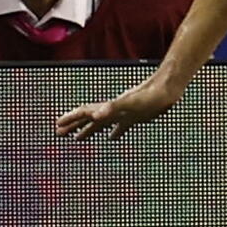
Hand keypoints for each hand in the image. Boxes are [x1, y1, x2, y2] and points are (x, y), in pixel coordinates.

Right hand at [55, 74, 184, 140]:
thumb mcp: (130, 104)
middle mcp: (113, 110)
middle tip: (59, 133)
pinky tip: (112, 137)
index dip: (70, 120)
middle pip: (88, 118)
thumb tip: (95, 116)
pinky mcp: (135, 117)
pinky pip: (120, 126)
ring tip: (78, 138)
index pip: (84, 113)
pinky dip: (113, 132)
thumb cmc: (150, 96)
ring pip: (101, 123)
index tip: (57, 127)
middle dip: (73, 126)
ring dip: (88, 130)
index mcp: (109, 108)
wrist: (168, 89)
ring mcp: (123, 114)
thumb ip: (113, 108)